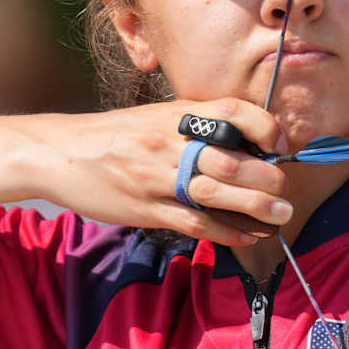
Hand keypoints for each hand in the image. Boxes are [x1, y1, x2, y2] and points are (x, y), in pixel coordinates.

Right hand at [0, 99, 289, 245]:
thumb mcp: (160, 116)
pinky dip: (224, 231)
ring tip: (280, 216)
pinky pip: (193, 221)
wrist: (62, 151)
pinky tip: (246, 235)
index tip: (280, 144)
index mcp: (179, 115)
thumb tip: (249, 141)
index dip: (265, 126)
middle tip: (285, 192)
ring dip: (255, 207)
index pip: (233, 112)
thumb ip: (200, 125)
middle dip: (268, 177)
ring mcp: (158, 176)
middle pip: (232, 159)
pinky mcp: (146, 207)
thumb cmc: (119, 133)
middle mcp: (172, 142)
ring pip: (216, 192)